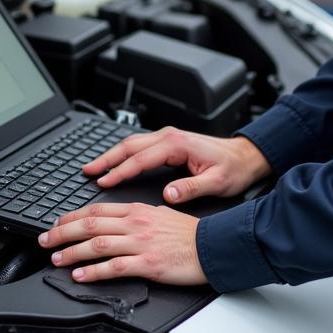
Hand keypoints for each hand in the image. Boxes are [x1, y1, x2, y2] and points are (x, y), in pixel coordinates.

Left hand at [38, 202, 205, 284]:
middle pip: (90, 225)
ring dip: (72, 252)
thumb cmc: (188, 233)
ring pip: (97, 244)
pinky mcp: (147, 263)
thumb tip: (117, 221)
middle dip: (63, 232)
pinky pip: (114, 267)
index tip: (57, 222)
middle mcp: (134, 224)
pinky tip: (80, 275)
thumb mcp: (159, 213)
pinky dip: (94, 271)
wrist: (211, 246)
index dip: (72, 216)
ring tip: (56, 258)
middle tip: (45, 239)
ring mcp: (140, 243)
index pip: (96, 210)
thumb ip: (136, 216)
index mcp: (136, 210)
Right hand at [82, 126, 271, 204]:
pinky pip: (139, 146)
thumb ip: (192, 189)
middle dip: (106, 158)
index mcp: (177, 144)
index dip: (120, 171)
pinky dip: (123, 155)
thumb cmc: (233, 169)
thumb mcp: (216, 182)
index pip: (141, 159)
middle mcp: (169, 137)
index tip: (104, 182)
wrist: (245, 156)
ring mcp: (167, 137)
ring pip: (132, 144)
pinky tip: (114, 163)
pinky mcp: (168, 142)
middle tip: (87, 171)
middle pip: (129, 146)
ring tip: (93, 168)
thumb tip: (168, 195)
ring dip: (111, 155)